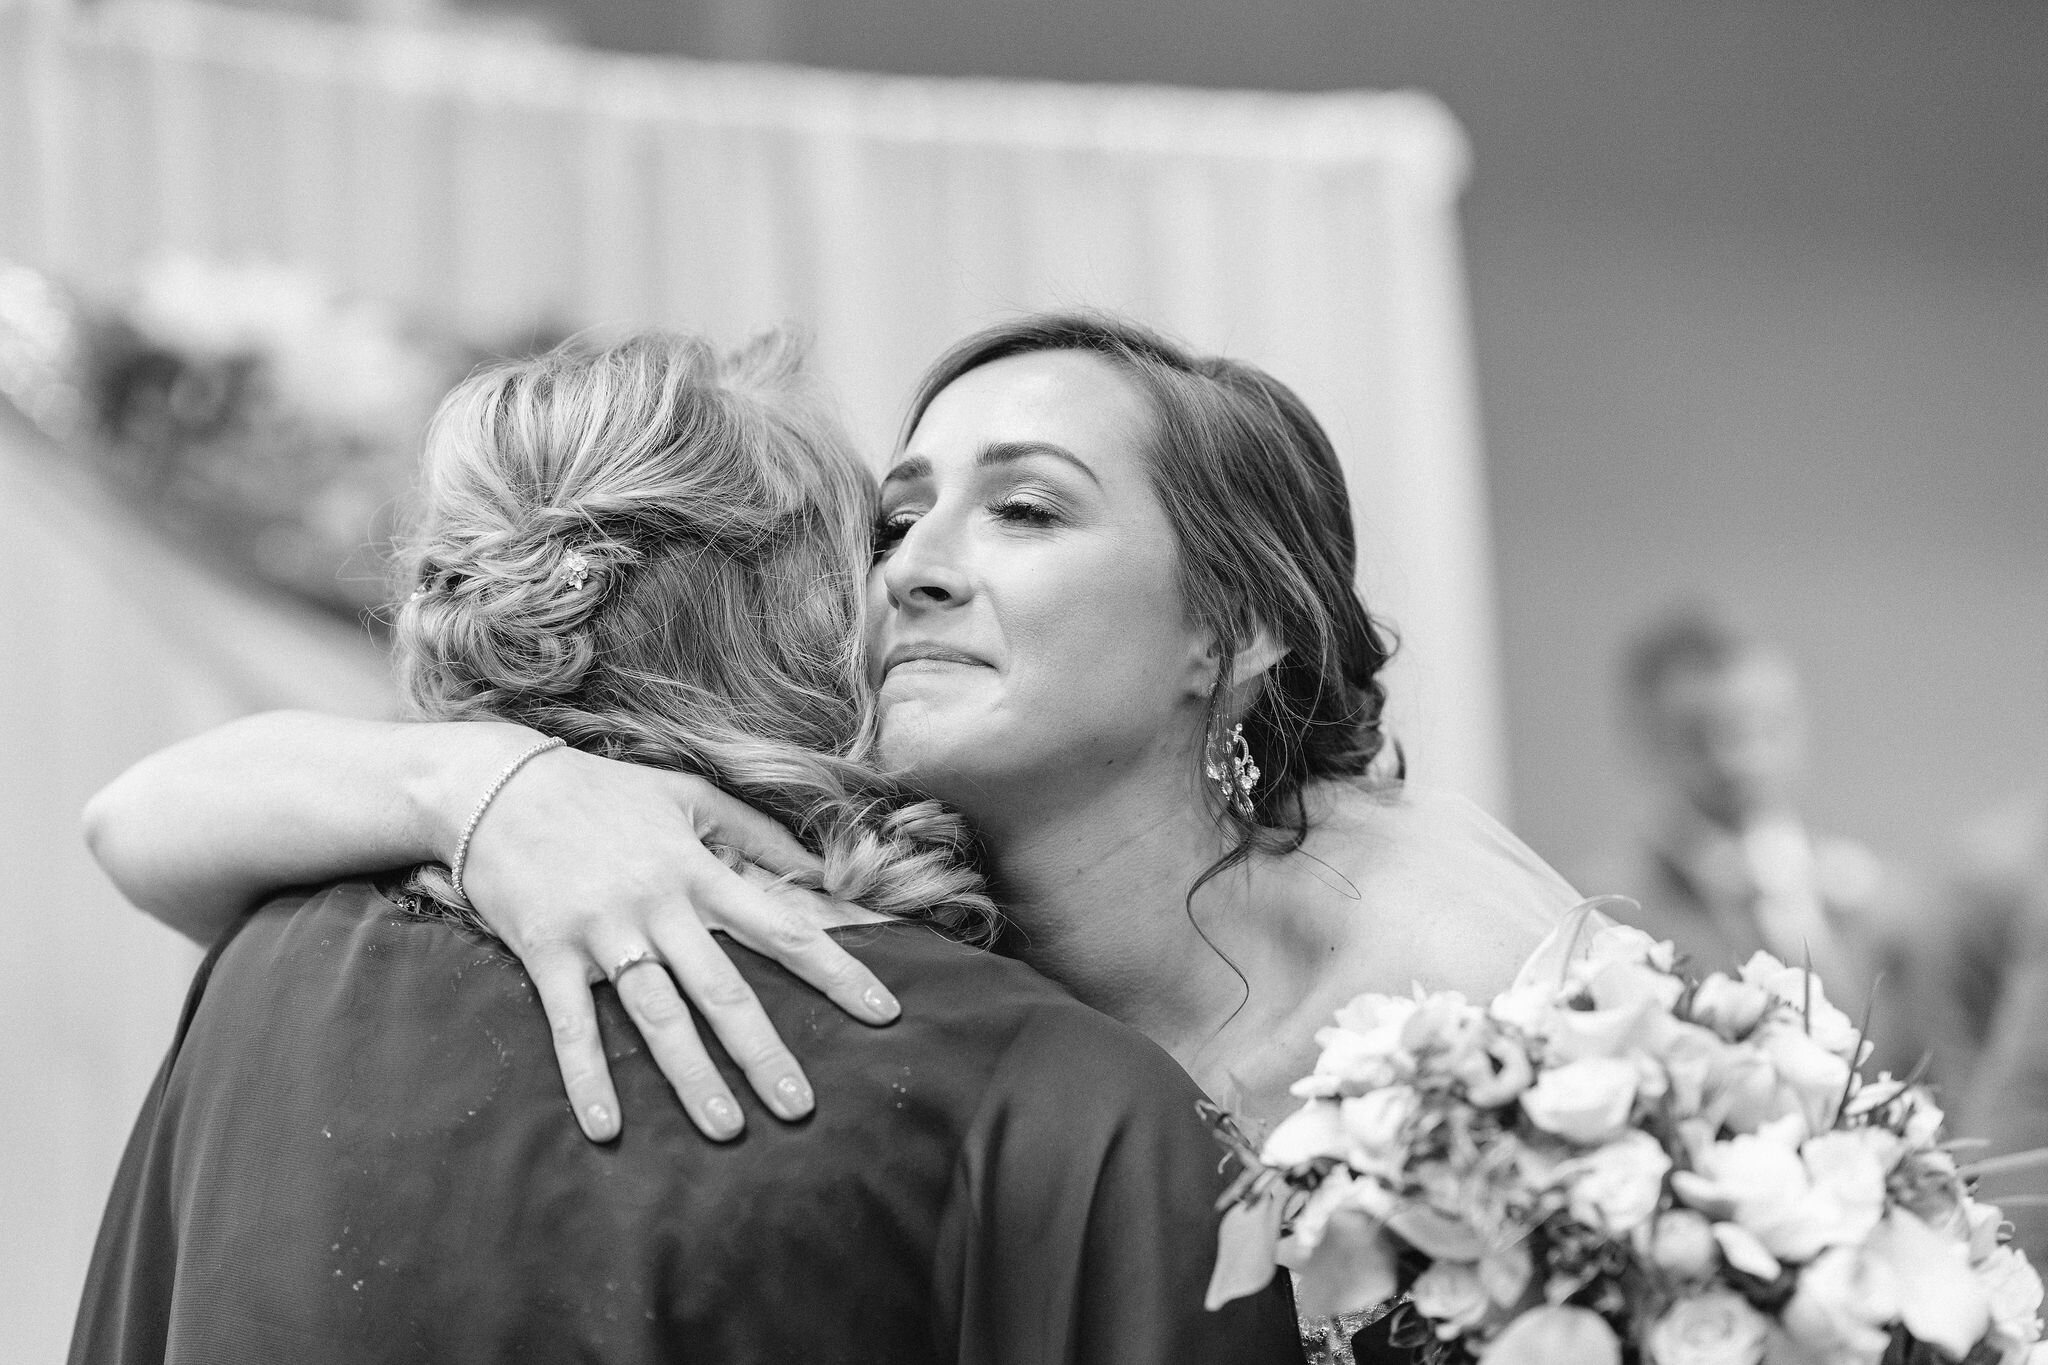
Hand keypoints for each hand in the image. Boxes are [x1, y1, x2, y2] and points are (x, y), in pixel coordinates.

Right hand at [457, 746, 901, 1142]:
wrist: (493, 784)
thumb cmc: (599, 792)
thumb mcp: (685, 796)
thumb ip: (754, 833)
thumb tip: (819, 868)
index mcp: (697, 870)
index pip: (782, 927)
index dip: (836, 971)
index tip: (883, 1012)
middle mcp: (657, 905)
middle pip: (723, 989)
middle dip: (765, 1051)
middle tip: (802, 1107)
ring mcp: (601, 931)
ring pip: (657, 1015)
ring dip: (692, 1077)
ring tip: (727, 1129)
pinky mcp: (546, 952)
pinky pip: (570, 1024)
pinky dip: (588, 1077)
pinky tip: (608, 1128)